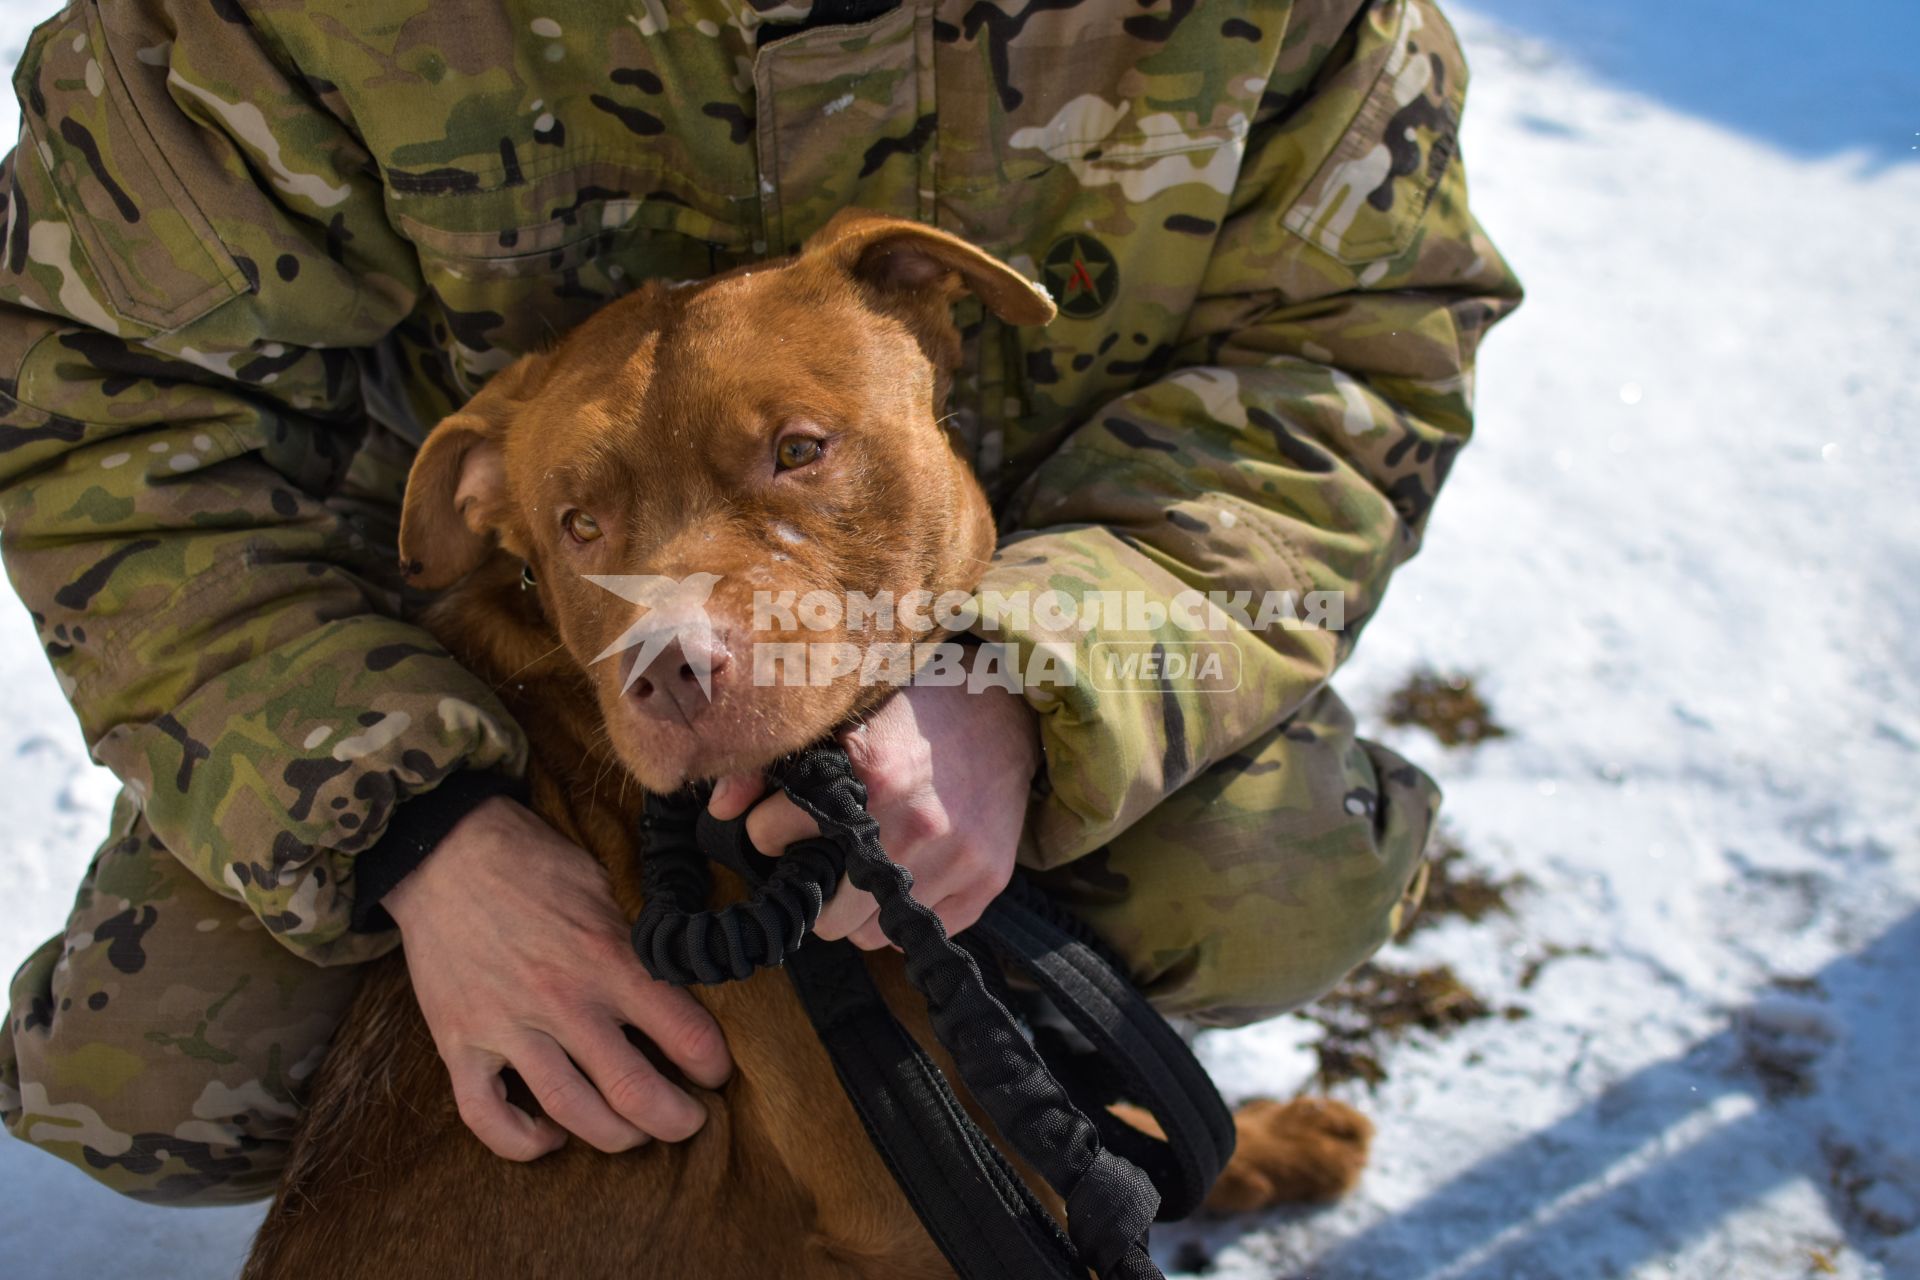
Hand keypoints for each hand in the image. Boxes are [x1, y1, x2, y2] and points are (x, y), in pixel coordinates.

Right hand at [385, 796, 732, 1160]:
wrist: (444, 853)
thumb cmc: (534, 864)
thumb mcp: (605, 888)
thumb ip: (638, 941)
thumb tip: (682, 978)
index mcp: (607, 958)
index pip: (684, 1033)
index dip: (713, 1063)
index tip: (717, 1071)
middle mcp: (561, 1000)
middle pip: (633, 1091)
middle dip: (675, 1119)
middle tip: (690, 1122)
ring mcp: (506, 1027)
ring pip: (570, 1111)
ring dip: (614, 1137)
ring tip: (634, 1134)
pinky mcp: (458, 1043)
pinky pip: (486, 1116)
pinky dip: (521, 1141)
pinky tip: (550, 1137)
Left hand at [708, 663, 1041, 949]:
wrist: (1012, 709)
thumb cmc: (918, 706)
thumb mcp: (842, 710)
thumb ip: (771, 759)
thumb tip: (718, 809)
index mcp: (868, 771)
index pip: (768, 837)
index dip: (765, 829)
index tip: (777, 820)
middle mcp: (913, 824)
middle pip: (819, 913)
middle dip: (807, 885)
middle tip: (817, 856)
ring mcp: (955, 860)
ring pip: (865, 935)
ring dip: (852, 909)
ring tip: (861, 867)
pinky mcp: (986, 884)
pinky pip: (914, 936)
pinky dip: (899, 915)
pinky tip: (903, 873)